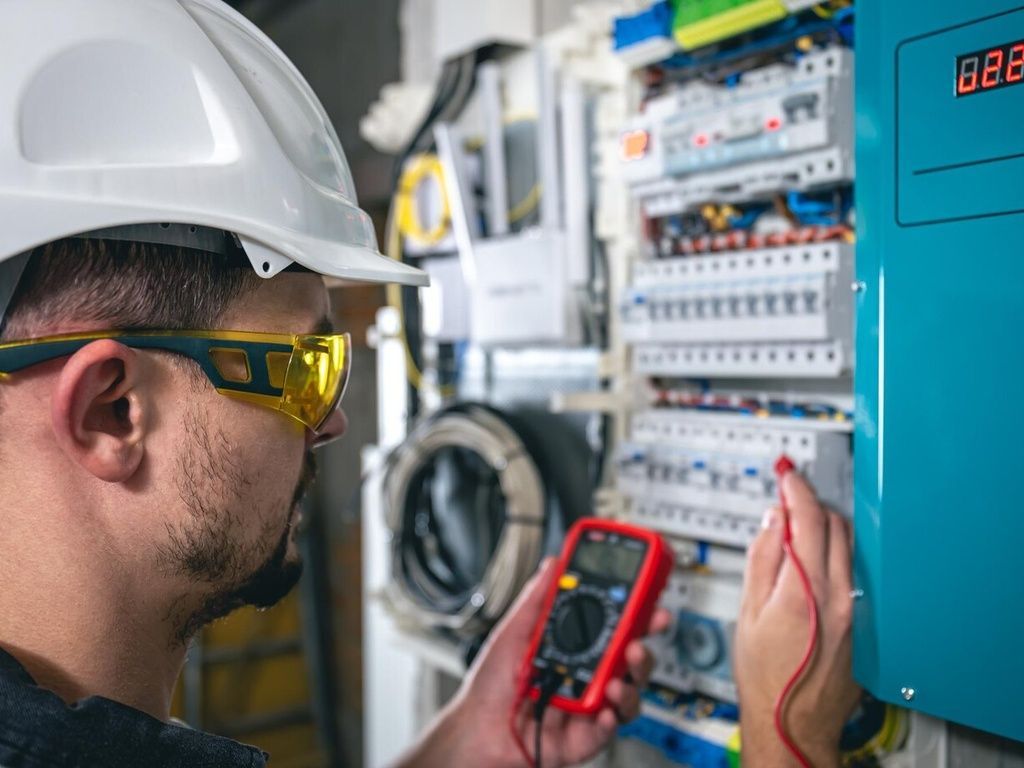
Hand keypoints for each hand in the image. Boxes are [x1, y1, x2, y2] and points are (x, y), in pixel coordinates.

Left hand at [446, 558, 670, 767]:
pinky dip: (612, 719)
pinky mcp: (584, 736)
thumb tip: (554, 563)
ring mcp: (588, 706)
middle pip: (629, 660)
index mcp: (574, 648)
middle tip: (643, 637)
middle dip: (643, 646)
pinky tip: (604, 710)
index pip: (614, 628)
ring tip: (618, 678)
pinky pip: (609, 729)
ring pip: (629, 693)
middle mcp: (587, 676)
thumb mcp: (513, 632)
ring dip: (632, 683)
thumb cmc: (491, 685)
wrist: (476, 730)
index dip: (636, 615)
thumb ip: (538, 599)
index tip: (649, 600)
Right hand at [734, 471, 860, 766]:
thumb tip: (773, 520)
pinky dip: (835, 554)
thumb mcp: (747, 611)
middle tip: (787, 498)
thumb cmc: (764, 675)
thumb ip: (762, 558)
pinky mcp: (862, 622)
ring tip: (798, 528)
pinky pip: (853, 571)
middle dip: (810, 505)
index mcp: (803, 590)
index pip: (807, 518)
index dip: (796, 488)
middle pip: (834, 525)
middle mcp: (837, 596)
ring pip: (849, 546)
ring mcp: (854, 609)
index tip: (786, 474)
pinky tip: (814, 561)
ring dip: (825, 527)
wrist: (791, 721)